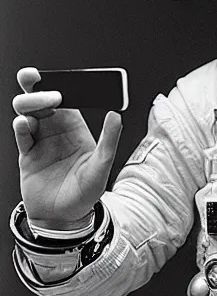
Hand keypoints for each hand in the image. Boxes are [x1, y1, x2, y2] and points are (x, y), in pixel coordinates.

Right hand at [12, 67, 122, 230]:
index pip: (67, 97)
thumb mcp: (102, 167)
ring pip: (27, 112)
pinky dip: (21, 127)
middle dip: (38, 87)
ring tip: (34, 110)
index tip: (60, 77)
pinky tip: (24, 125)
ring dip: (28, 104)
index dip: (61, 84)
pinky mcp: (27, 155)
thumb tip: (116, 115)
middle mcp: (55, 128)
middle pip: (42, 99)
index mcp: (74, 125)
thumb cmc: (86, 192)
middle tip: (45, 89)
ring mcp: (40, 140)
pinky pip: (22, 135)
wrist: (65, 218)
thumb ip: (109, 141)